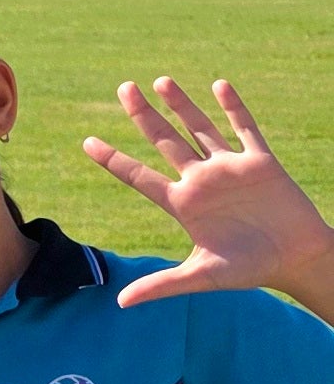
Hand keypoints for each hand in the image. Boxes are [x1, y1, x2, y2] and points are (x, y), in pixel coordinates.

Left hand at [84, 76, 333, 307]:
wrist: (295, 259)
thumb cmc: (250, 269)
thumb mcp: (202, 276)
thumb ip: (162, 284)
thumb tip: (120, 303)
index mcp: (183, 204)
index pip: (139, 177)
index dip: (114, 160)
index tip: (87, 143)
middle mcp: (201, 180)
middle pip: (164, 141)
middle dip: (143, 115)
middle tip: (123, 87)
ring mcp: (229, 168)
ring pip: (200, 128)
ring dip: (182, 105)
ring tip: (161, 81)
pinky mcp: (260, 162)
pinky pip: (244, 128)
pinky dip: (233, 107)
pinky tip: (219, 85)